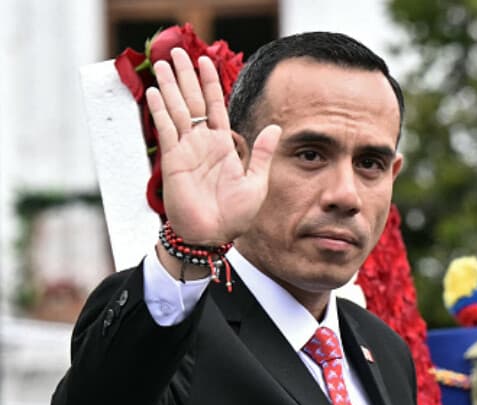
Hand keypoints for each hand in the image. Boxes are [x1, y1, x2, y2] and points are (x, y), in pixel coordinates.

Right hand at [145, 47, 281, 245]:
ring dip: (170, 86)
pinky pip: (165, 131)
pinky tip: (155, 92)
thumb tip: (276, 127)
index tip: (204, 60)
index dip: (209, 83)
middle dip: (185, 76)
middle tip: (176, 50)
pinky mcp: (172, 161)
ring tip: (163, 62)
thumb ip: (261, 153)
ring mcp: (186, 150)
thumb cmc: (235, 215)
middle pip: (192, 101)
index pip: (215, 106)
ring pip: (176, 110)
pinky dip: (160, 111)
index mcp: (223, 145)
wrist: (213, 236)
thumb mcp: (257, 182)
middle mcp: (202, 143)